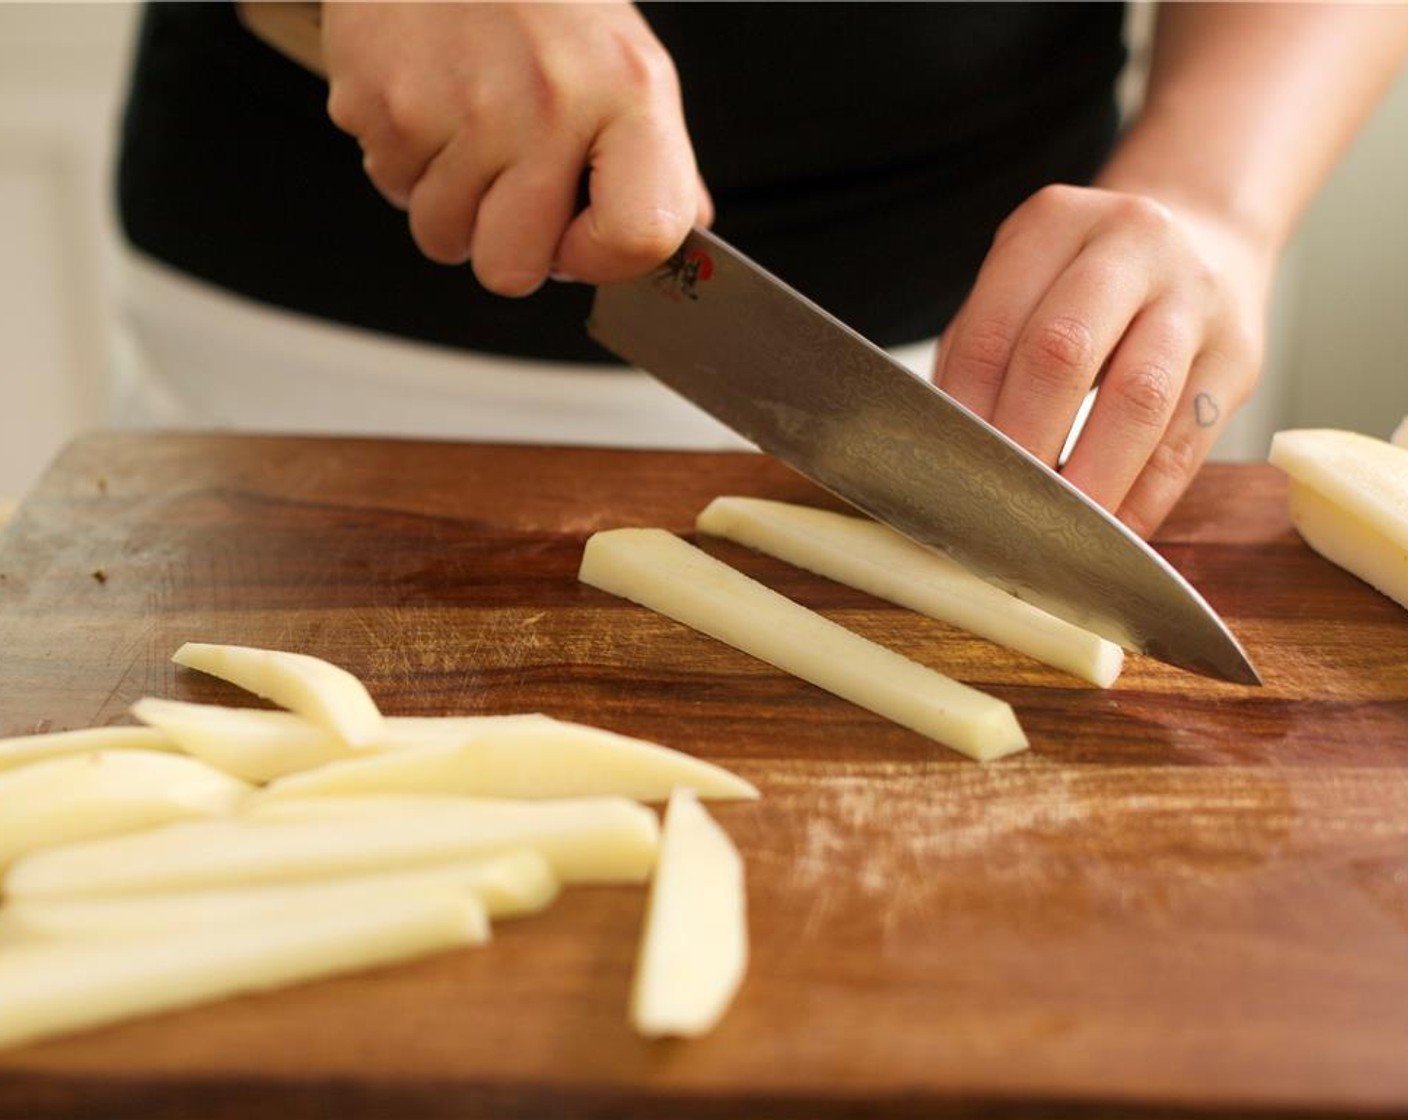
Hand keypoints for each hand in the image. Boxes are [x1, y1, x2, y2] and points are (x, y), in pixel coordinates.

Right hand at [321, 2, 711, 295]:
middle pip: (512, 271)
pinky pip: (393, 188)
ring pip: (443, 238)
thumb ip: (658, 168)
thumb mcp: (628, 69)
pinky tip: (431, 105)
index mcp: (629, 96)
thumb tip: (682, 244)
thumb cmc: (542, 4)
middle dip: (506, 246)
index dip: (601, 260)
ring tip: (468, 133)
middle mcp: (549, 103)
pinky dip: (407, 160)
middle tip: (511, 186)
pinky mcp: (385, 102)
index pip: (637, 239)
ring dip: (451, 204)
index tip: (581, 235)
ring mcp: (461, 106)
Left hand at [932, 184, 1272, 537]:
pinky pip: (1188, 442)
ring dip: (1090, 479)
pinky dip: (1144, 498)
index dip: (969, 412)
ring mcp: (1194, 296)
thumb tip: (949, 459)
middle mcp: (1130, 244)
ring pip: (1137, 400)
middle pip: (1063, 353)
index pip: (995, 329)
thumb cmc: (1081, 286)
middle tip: (997, 508)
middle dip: (1024, 444)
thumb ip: (980, 356)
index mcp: (1053, 225)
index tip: (951, 476)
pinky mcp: (1240, 355)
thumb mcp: (1022, 287)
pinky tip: (1111, 534)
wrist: (1203, 241)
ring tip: (1054, 534)